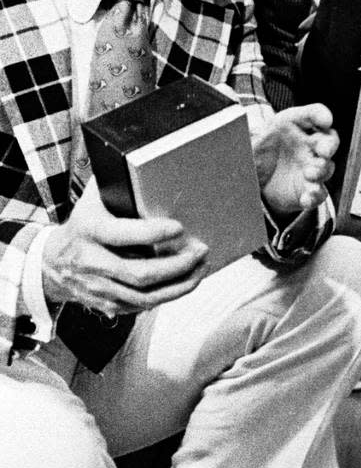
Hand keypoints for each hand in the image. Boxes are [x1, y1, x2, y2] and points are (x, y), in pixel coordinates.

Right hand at [41, 179, 209, 317]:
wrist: (52, 262)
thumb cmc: (83, 223)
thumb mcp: (92, 199)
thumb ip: (117, 184)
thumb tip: (147, 161)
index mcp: (88, 230)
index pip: (122, 234)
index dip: (153, 233)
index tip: (179, 227)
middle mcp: (91, 262)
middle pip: (139, 273)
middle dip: (176, 265)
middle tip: (200, 251)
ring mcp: (98, 288)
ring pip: (145, 297)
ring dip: (179, 285)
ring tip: (200, 269)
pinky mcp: (107, 304)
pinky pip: (142, 306)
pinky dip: (168, 296)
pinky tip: (185, 282)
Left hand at [252, 103, 337, 216]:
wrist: (255, 180)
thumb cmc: (258, 151)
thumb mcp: (249, 139)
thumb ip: (246, 133)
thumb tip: (230, 126)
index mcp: (296, 125)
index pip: (314, 114)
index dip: (321, 115)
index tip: (325, 119)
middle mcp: (309, 145)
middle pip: (329, 141)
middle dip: (329, 145)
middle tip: (323, 151)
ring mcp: (312, 167)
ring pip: (327, 167)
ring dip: (322, 171)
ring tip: (309, 174)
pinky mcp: (309, 189)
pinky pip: (319, 193)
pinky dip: (315, 196)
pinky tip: (306, 197)